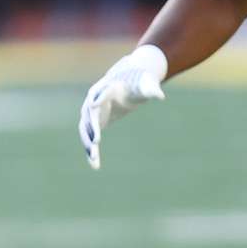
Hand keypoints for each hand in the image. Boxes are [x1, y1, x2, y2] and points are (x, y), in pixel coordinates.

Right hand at [78, 44, 167, 170]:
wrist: (127, 82)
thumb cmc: (138, 82)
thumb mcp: (146, 84)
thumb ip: (151, 89)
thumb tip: (161, 96)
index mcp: (107, 88)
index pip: (99, 93)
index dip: (98, 99)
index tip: (94, 106)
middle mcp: (94, 100)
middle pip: (88, 116)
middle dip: (91, 129)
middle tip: (95, 143)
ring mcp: (92, 114)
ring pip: (86, 130)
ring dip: (88, 144)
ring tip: (94, 160)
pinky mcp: (95, 124)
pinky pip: (90, 139)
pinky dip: (91, 151)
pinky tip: (94, 165)